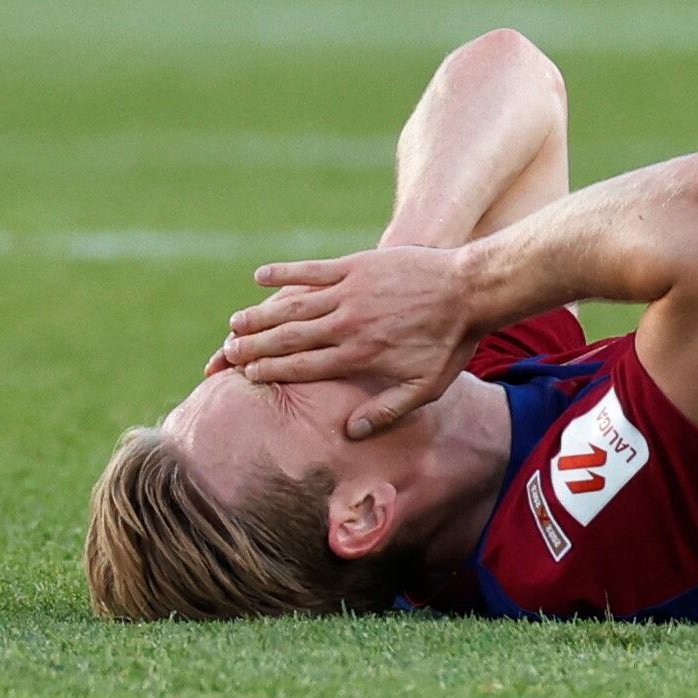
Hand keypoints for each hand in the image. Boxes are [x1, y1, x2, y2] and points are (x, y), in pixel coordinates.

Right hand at [222, 246, 479, 438]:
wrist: (470, 289)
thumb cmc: (449, 342)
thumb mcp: (425, 388)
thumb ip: (387, 411)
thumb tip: (350, 433)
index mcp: (359, 356)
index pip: (302, 367)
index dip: (270, 371)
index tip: (246, 376)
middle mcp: (347, 324)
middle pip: (288, 338)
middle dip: (254, 347)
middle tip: (228, 354)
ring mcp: (350, 291)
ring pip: (293, 306)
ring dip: (261, 315)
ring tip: (235, 324)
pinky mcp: (357, 264)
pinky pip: (311, 270)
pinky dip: (284, 273)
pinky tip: (260, 277)